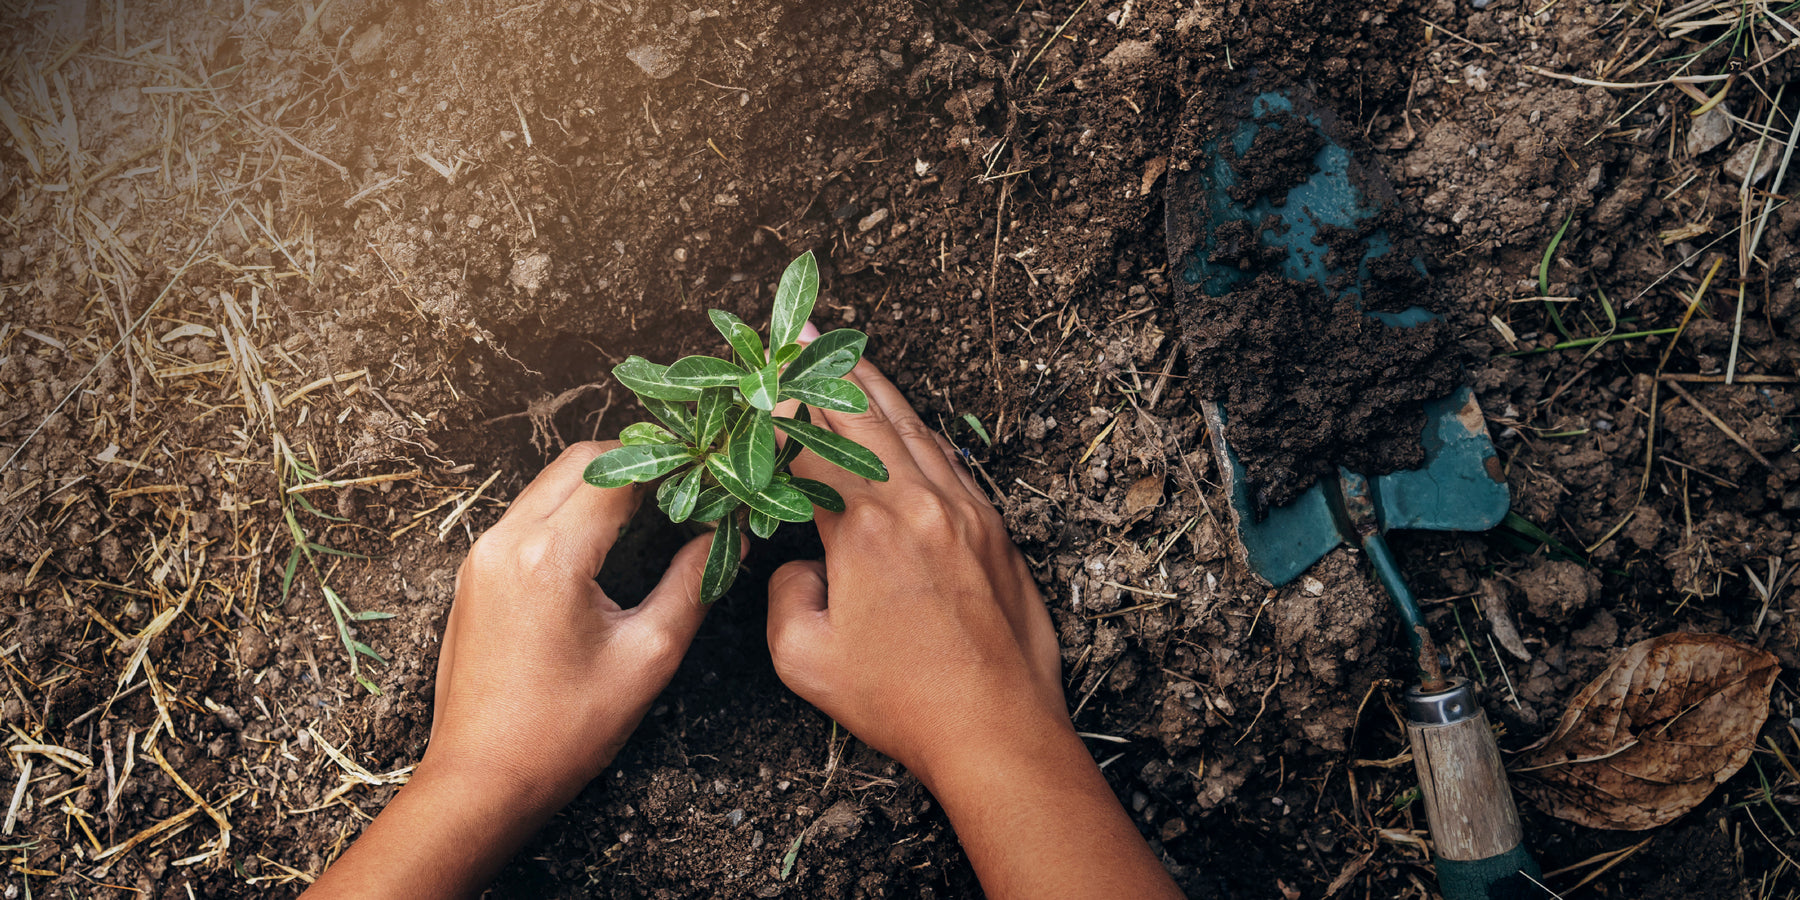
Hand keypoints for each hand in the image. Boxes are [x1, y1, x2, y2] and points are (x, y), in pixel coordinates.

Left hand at [427, 439, 716, 804]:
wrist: (480, 781)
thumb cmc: (564, 731)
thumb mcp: (647, 656)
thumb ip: (693, 586)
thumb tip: (727, 539)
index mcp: (550, 556)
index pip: (618, 472)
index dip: (671, 465)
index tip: (709, 475)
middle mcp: (507, 540)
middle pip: (579, 461)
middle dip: (637, 462)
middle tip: (686, 486)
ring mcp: (483, 554)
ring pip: (550, 483)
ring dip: (602, 484)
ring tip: (654, 510)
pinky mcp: (474, 573)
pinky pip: (528, 514)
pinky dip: (570, 510)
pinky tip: (606, 540)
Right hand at [763, 359, 1064, 780]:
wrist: (997, 728)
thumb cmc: (902, 701)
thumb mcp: (805, 658)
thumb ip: (784, 595)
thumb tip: (799, 565)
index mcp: (867, 527)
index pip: (812, 447)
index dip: (780, 413)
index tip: (757, 383)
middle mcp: (921, 502)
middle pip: (867, 415)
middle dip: (827, 371)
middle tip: (800, 334)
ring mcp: (967, 511)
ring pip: (914, 430)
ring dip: (876, 390)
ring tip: (847, 357)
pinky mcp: (996, 531)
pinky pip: (949, 461)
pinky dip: (918, 433)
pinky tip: (905, 425)